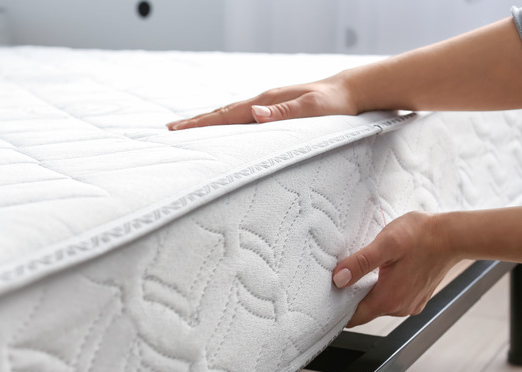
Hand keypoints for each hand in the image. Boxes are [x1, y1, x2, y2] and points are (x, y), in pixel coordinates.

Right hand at [166, 74, 358, 130]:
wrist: (351, 91)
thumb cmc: (335, 105)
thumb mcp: (312, 110)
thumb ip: (283, 114)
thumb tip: (255, 114)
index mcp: (266, 103)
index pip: (226, 115)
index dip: (200, 124)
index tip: (177, 130)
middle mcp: (262, 102)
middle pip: (221, 113)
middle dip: (195, 122)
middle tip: (170, 130)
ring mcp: (266, 104)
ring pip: (229, 113)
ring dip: (207, 121)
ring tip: (188, 127)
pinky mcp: (273, 108)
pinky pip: (241, 116)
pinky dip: (224, 120)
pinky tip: (222, 126)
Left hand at [331, 211, 458, 327]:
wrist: (454, 236)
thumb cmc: (422, 236)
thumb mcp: (385, 244)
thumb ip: (360, 263)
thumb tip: (338, 278)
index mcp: (388, 299)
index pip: (354, 317)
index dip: (337, 310)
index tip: (325, 299)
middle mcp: (400, 307)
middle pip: (365, 311)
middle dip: (350, 298)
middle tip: (337, 280)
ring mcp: (410, 304)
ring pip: (378, 304)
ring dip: (367, 292)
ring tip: (358, 273)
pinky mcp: (417, 297)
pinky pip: (392, 298)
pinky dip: (382, 289)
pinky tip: (381, 273)